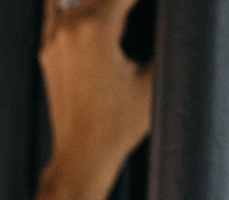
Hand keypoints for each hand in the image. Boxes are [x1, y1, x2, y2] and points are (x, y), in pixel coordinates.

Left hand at [40, 0, 152, 197]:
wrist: (82, 156)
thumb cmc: (115, 127)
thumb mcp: (153, 79)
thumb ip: (168, 39)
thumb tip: (181, 20)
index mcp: (96, 30)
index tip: (163, 7)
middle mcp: (69, 30)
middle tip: (135, 9)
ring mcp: (54, 40)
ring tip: (119, 10)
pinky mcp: (48, 52)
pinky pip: (58, 8)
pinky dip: (77, 2)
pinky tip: (94, 9)